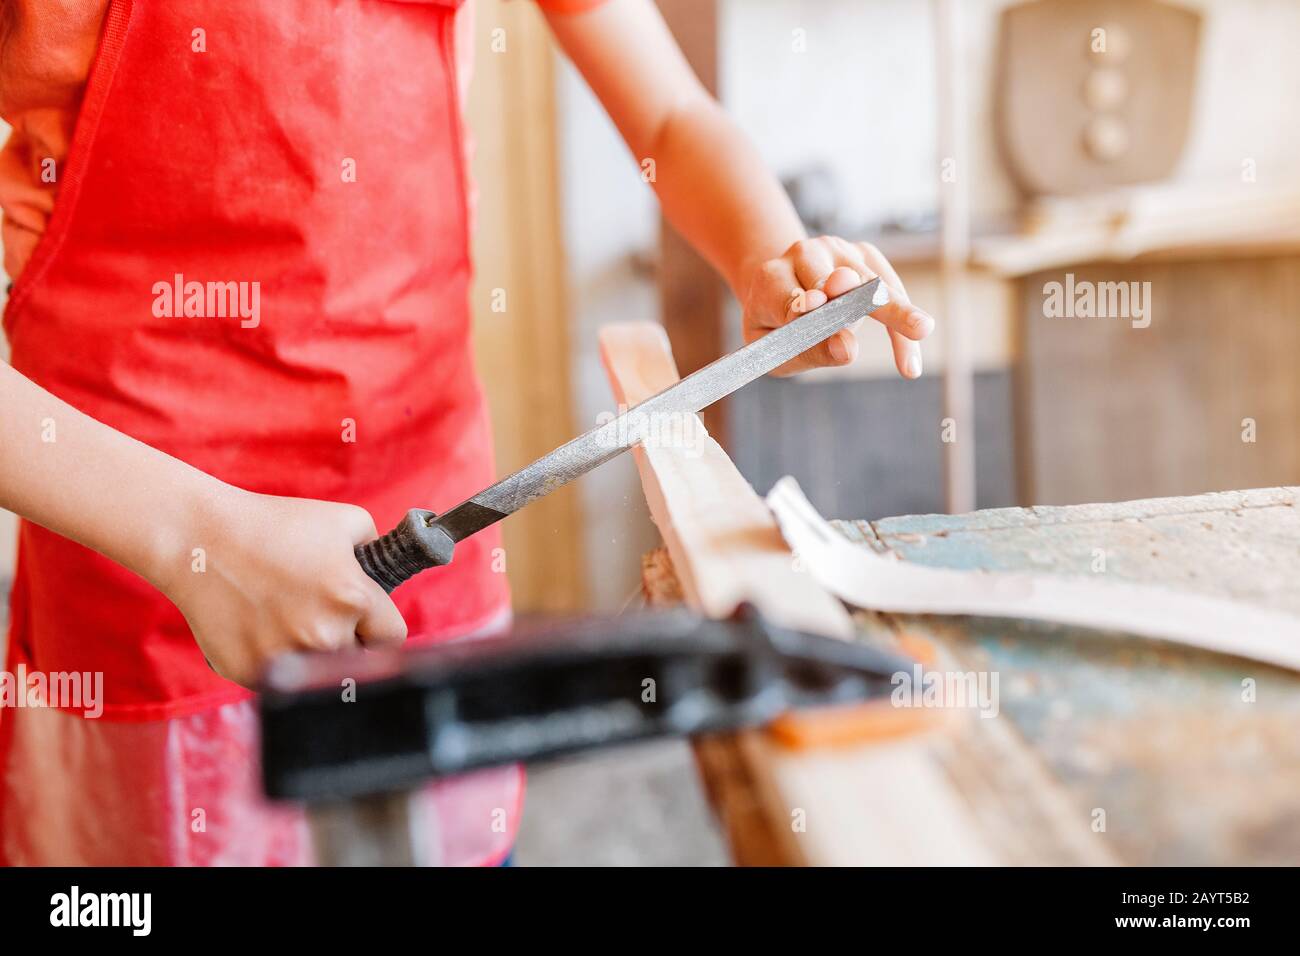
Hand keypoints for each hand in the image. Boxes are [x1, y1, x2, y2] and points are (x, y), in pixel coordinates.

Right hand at [161, 489, 407, 687]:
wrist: (200, 540)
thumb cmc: (274, 524)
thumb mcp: (345, 521)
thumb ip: (378, 550)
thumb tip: (388, 574)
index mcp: (352, 599)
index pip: (393, 638)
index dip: (380, 627)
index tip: (367, 620)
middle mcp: (323, 636)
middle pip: (356, 658)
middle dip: (346, 639)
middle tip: (317, 611)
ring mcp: (285, 660)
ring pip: (318, 673)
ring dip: (311, 653)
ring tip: (286, 616)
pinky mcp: (250, 674)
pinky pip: (279, 679)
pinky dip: (274, 660)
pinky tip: (257, 627)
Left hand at [741, 236, 935, 377]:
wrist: (777, 287)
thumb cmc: (775, 327)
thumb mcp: (775, 349)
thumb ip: (808, 350)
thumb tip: (848, 351)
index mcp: (770, 278)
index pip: (788, 297)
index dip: (802, 304)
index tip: (814, 306)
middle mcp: (805, 255)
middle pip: (836, 282)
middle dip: (857, 297)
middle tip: (873, 302)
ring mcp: (837, 250)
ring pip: (871, 283)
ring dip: (897, 310)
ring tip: (922, 328)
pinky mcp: (865, 254)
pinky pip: (890, 289)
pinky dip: (901, 328)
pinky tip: (911, 363)